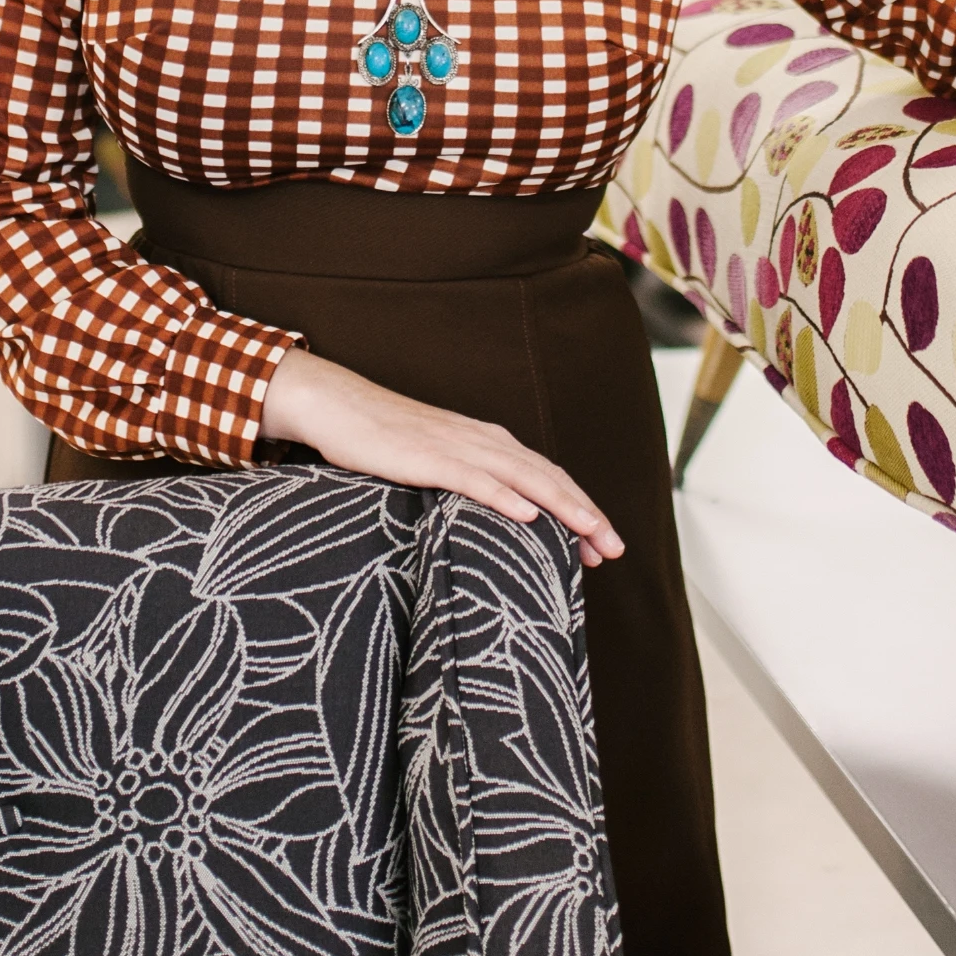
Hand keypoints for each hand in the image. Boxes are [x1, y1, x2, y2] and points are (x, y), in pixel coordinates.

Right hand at [258, 348, 624, 567]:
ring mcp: (458, 447)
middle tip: (614, 549)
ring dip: (562, 505)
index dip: (580, 507)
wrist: (341, 406)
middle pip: (548, 478)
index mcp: (489, 442)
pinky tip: (527, 514)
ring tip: (590, 533)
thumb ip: (468, 481)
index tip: (604, 543)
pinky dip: (505, 496)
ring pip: (524, 478)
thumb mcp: (438, 460)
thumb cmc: (386, 439)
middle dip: (585, 512)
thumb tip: (494, 519)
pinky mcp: (429, 458)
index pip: (548, 476)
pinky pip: (474, 478)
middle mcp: (484, 441)